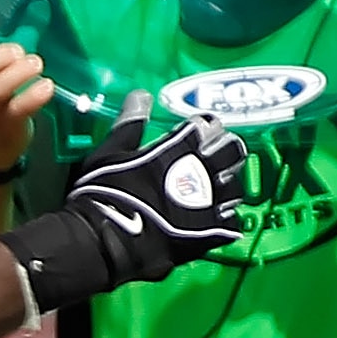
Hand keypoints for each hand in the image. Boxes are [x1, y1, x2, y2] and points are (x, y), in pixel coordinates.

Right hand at [0, 28, 50, 175]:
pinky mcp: (9, 125)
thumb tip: (41, 7)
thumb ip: (17, 41)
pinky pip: (17, 111)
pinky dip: (33, 97)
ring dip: (17, 74)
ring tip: (35, 65)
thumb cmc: (2, 100)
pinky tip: (45, 87)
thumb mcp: (3, 69)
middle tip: (17, 52)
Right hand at [1, 97, 247, 311]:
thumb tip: (141, 94)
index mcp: (180, 149)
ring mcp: (209, 205)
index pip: (209, 126)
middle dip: (223, 151)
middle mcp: (202, 173)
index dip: (204, 127)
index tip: (196, 130)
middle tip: (208, 157)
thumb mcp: (110, 154)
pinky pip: (230, 222)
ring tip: (211, 189)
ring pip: (235, 188)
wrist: (101, 243)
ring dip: (225, 185)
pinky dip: (223, 219)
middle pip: (232, 152)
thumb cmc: (102, 193)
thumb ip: (130, 125)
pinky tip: (211, 219)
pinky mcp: (208, 234)